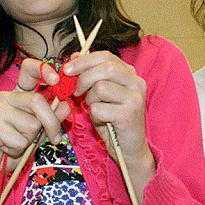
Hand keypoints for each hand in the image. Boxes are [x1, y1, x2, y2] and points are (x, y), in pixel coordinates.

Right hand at [0, 58, 64, 190]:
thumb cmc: (14, 146)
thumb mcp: (39, 131)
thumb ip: (52, 118)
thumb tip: (66, 105)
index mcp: (19, 93)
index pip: (29, 70)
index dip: (43, 70)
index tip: (56, 80)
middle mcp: (7, 96)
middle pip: (38, 101)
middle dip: (52, 123)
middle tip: (55, 139)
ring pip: (32, 124)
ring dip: (31, 140)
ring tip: (17, 143)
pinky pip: (20, 140)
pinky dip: (19, 149)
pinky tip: (6, 148)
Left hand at [62, 51, 150, 165]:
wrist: (129, 147)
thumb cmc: (113, 119)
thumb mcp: (101, 93)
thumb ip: (91, 74)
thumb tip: (74, 56)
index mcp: (130, 73)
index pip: (106, 56)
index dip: (84, 60)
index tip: (67, 69)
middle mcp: (136, 82)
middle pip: (105, 68)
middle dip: (84, 78)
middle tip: (76, 91)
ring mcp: (135, 98)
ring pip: (101, 87)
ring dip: (90, 100)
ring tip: (95, 108)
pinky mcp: (129, 114)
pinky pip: (99, 108)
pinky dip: (94, 115)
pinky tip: (102, 120)